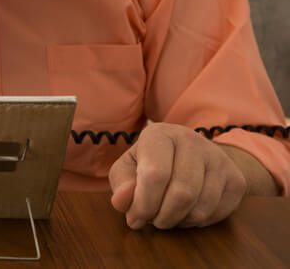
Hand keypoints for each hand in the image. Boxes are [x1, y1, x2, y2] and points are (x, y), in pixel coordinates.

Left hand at [108, 123, 246, 228]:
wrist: (190, 156)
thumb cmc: (151, 163)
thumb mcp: (128, 169)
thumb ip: (122, 184)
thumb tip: (121, 202)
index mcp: (160, 133)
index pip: (155, 174)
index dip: (144, 204)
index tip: (135, 218)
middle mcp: (192, 141)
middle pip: (182, 194)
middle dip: (162, 216)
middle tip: (153, 220)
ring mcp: (218, 159)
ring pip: (201, 207)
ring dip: (179, 221)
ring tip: (167, 214)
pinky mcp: (236, 179)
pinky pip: (217, 214)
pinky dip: (197, 222)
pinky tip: (185, 212)